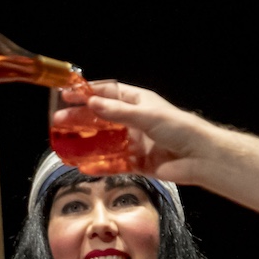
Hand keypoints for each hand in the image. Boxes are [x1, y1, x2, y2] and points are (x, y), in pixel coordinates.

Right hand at [52, 80, 258, 217]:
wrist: (199, 158)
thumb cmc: (178, 128)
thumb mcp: (146, 115)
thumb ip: (117, 112)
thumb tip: (91, 103)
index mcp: (138, 102)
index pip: (107, 93)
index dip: (87, 93)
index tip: (67, 95)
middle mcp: (134, 121)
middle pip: (101, 117)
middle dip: (80, 119)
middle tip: (59, 121)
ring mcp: (135, 142)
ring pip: (105, 141)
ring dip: (86, 142)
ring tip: (65, 142)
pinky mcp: (138, 163)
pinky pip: (114, 164)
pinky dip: (100, 165)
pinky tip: (83, 165)